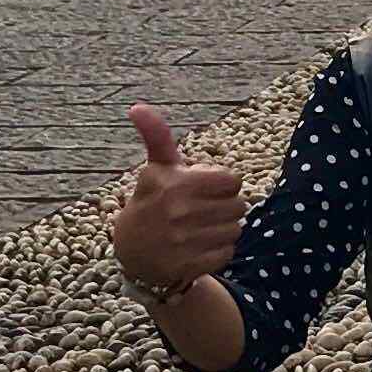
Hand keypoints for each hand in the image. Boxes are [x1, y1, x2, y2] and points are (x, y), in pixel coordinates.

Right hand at [110, 103, 245, 294]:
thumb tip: (137, 106)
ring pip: (236, 229)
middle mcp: (178, 211)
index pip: (232, 180)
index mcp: (174, 183)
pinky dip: (219, 251)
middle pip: (239, 206)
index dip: (224, 184)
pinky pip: (228, 252)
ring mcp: (183, 241)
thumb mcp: (156, 169)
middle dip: (226, 207)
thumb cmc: (153, 202)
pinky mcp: (190, 265)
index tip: (206, 189)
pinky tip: (200, 247)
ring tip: (203, 229)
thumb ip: (156, 136)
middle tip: (205, 211)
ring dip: (225, 229)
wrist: (133, 253)